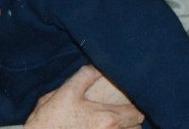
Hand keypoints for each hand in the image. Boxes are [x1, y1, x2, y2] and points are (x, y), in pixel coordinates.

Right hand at [24, 66, 142, 128]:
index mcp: (106, 118)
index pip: (137, 112)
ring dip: (126, 127)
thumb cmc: (52, 118)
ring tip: (116, 121)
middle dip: (133, 118)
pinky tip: (107, 127)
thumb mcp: (66, 92)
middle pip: (137, 126)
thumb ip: (85, 76)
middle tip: (124, 109)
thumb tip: (98, 66)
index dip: (137, 105)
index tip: (131, 98)